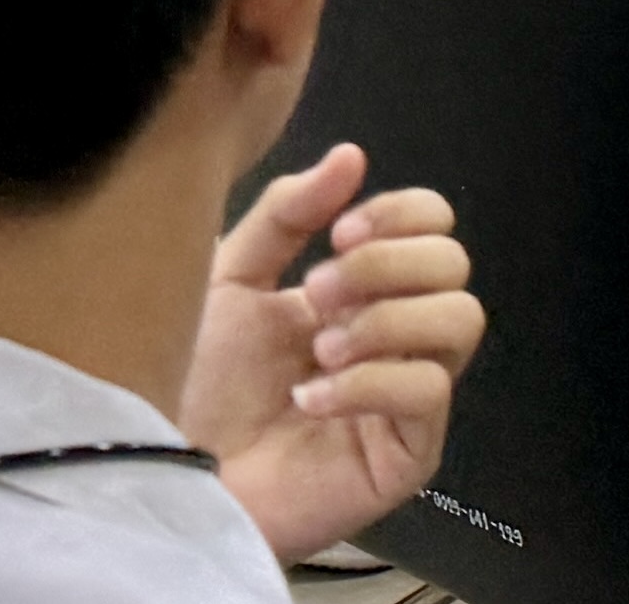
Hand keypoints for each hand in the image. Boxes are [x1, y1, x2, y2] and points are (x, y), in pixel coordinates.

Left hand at [187, 146, 482, 562]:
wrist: (167, 472)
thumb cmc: (194, 383)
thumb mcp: (230, 277)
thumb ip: (287, 214)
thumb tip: (352, 156)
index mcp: (361, 290)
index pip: (433, 227)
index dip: (401, 214)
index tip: (340, 232)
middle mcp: (394, 336)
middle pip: (454, 264)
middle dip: (385, 264)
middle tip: (319, 292)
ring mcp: (406, 397)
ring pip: (460, 321)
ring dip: (385, 319)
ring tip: (319, 349)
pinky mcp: (408, 454)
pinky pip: (428, 392)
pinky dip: (368, 382)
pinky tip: (310, 399)